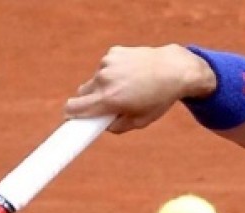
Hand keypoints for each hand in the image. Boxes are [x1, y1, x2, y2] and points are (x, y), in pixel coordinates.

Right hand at [64, 45, 215, 133]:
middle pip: (81, 93)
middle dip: (88, 101)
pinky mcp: (113, 52)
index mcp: (109, 100)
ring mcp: (107, 64)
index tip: (70, 120)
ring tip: (126, 87)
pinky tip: (130, 73)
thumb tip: (102, 125)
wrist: (174, 70)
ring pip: (94, 80)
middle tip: (105, 105)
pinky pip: (105, 67)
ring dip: (103, 86)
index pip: (73, 108)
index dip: (70, 116)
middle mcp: (104, 80)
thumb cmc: (158, 99)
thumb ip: (117, 127)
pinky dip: (112, 72)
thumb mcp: (140, 121)